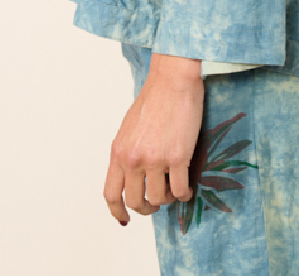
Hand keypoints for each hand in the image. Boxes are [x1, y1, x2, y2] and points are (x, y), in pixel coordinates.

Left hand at [103, 54, 204, 224]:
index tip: (125, 218)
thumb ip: (127, 152)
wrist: (173, 80)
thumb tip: (132, 175)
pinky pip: (180, 190)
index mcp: (118, 152)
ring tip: (173, 190)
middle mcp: (133, 159)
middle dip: (146, 207)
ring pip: (159, 199)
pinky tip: (187, 188)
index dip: (117, 211)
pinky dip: (184, 194)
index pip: (111, 193)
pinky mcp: (178, 157)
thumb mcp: (129, 128)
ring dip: (167, 199)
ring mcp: (155, 159)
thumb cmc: (154, 98)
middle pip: (135, 201)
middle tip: (156, 203)